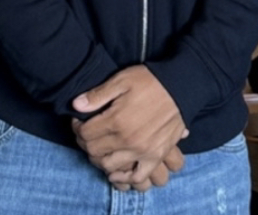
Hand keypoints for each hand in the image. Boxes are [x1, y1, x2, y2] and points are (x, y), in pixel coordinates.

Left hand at [70, 66, 187, 190]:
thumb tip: (76, 105)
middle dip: (85, 143)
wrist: (181, 87)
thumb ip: (98, 95)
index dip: (77, 128)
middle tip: (87, 135)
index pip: (85, 134)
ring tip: (101, 148)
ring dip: (100, 159)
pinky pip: (137, 176)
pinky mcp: (156, 155)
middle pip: (94, 151)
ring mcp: (142, 151)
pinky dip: (125, 178)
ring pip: (110, 166)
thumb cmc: (150, 81)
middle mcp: (127, 140)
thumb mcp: (121, 80)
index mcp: (116, 120)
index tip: (79, 122)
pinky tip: (118, 171)